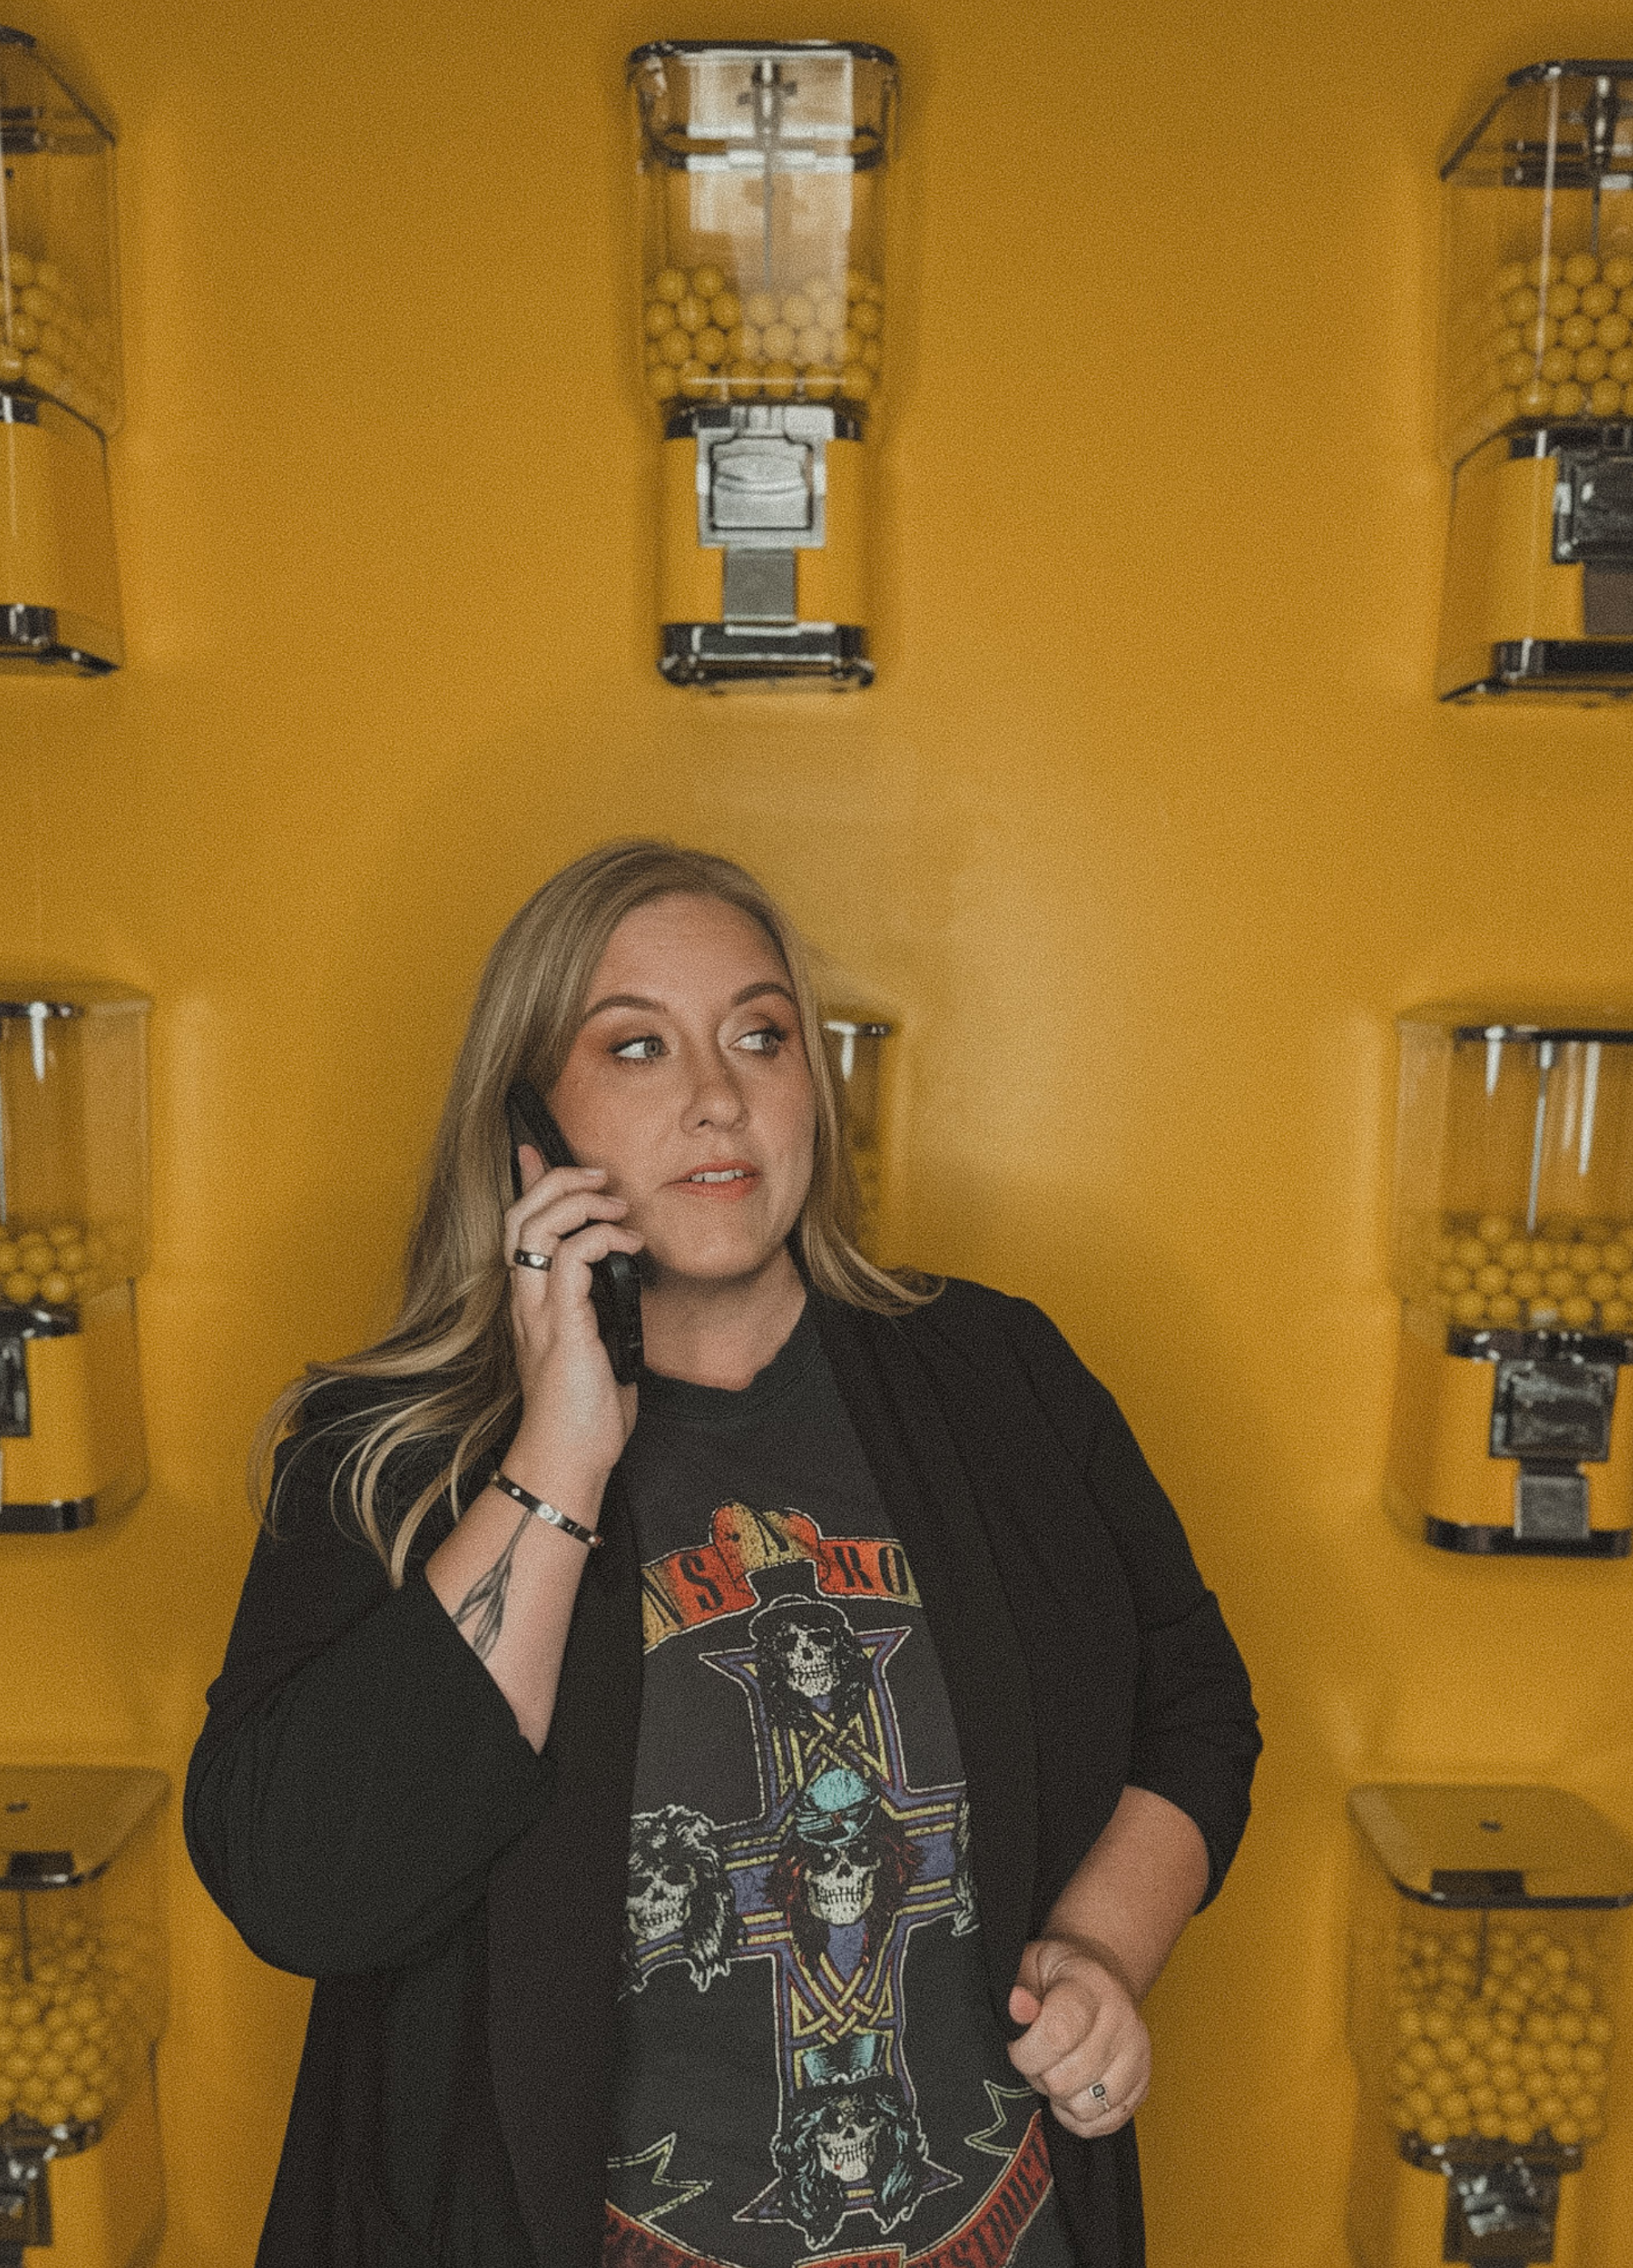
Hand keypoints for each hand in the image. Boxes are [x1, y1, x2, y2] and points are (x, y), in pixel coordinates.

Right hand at [502, 1143, 641, 1496]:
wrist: (568, 1459)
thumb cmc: (583, 1413)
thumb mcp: (594, 1347)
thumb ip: (596, 1311)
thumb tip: (621, 1281)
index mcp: (530, 1303)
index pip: (517, 1229)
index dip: (526, 1184)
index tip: (537, 1151)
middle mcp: (525, 1302)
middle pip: (518, 1216)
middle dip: (556, 1180)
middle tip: (597, 1174)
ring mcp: (539, 1312)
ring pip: (536, 1228)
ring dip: (579, 1202)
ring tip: (615, 1203)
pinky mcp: (562, 1325)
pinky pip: (571, 1258)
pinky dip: (602, 1238)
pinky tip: (630, 1243)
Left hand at [1007, 1933, 1150, 2136]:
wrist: (1102, 1982)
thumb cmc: (1060, 1976)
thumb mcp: (1032, 1965)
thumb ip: (1020, 1986)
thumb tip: (1017, 2007)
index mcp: (1091, 1985)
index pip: (1057, 2035)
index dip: (1026, 2052)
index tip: (1017, 2045)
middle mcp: (1122, 2021)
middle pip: (1066, 2080)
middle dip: (1039, 2075)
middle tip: (1039, 2055)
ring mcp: (1137, 2055)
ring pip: (1085, 2107)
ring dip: (1060, 2097)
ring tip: (1058, 2068)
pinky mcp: (1142, 2084)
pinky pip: (1104, 2123)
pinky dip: (1080, 2116)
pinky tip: (1074, 2089)